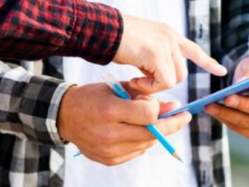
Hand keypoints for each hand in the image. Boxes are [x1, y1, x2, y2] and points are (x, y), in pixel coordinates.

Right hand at [57, 82, 191, 165]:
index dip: (160, 109)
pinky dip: (142, 141)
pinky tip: (139, 131)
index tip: (169, 104)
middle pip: (152, 133)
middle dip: (171, 124)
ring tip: (159, 121)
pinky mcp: (109, 160)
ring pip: (146, 144)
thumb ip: (144, 96)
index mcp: (110, 111)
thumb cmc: (92, 97)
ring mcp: (109, 150)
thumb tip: (172, 106)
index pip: (149, 115)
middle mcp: (109, 134)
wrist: (65, 116)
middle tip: (183, 116)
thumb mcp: (117, 88)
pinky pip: (136, 152)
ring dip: (157, 133)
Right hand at [113, 15, 225, 92]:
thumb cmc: (114, 40)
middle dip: (164, 83)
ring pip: (174, 79)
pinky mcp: (157, 54)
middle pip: (182, 73)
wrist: (102, 29)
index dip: (207, 62)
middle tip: (139, 82)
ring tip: (135, 80)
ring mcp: (165, 44)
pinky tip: (134, 80)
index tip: (221, 71)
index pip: (193, 49)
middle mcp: (170, 37)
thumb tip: (156, 77)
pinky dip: (149, 87)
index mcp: (167, 33)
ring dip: (155, 86)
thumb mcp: (140, 47)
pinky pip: (164, 82)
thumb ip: (153, 59)